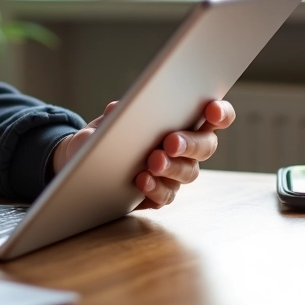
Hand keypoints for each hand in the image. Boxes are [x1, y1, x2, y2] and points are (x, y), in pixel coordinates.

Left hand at [50, 99, 235, 209]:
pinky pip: (167, 196)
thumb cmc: (106, 133)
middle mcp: (186, 147)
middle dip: (190, 144)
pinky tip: (142, 182)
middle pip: (206, 146)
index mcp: (181, 120)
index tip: (211, 110)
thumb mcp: (107, 119)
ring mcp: (176, 173)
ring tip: (152, 163)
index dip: (220, 112)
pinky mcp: (160, 194)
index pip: (213, 115)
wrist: (85, 162)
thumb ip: (115, 113)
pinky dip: (156, 188)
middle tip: (171, 143)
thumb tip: (117, 109)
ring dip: (172, 167)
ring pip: (189, 173)